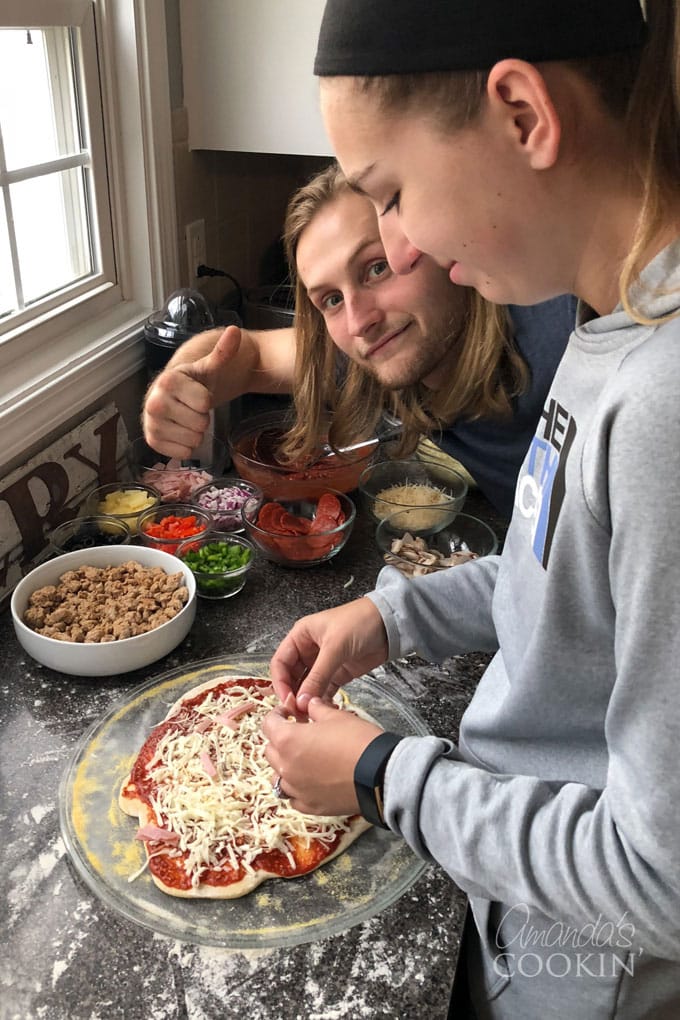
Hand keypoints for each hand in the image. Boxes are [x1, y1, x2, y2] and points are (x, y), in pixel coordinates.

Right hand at [143, 325, 245, 456]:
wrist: (175, 395)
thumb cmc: (195, 381)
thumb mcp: (210, 367)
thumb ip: (223, 351)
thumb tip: (235, 331)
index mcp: (168, 381)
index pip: (205, 403)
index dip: (207, 400)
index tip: (198, 393)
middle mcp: (154, 402)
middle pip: (200, 424)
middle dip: (202, 418)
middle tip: (192, 408)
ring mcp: (151, 423)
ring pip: (193, 441)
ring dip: (195, 433)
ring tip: (186, 418)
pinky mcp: (151, 441)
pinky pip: (183, 453)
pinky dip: (186, 446)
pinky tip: (180, 431)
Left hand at [262, 697, 382, 814]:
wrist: (379, 774)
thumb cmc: (357, 741)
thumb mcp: (336, 716)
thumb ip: (316, 708)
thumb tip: (309, 703)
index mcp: (288, 740)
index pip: (268, 724)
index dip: (278, 714)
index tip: (289, 712)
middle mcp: (286, 767)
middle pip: (270, 750)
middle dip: (280, 739)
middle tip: (299, 733)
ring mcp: (296, 789)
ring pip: (278, 776)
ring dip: (286, 765)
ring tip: (304, 758)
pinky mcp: (310, 806)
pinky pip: (293, 796)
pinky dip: (297, 787)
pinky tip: (310, 780)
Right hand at [269, 598, 388, 714]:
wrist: (389, 624)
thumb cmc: (359, 621)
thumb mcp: (335, 647)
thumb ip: (318, 675)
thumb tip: (302, 700)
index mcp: (301, 636)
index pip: (280, 662)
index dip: (280, 682)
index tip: (286, 700)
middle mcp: (308, 650)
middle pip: (292, 677)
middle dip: (293, 694)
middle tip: (297, 712)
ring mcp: (323, 663)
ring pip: (307, 686)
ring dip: (306, 700)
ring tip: (308, 715)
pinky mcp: (338, 673)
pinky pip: (324, 690)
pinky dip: (322, 700)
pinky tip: (323, 710)